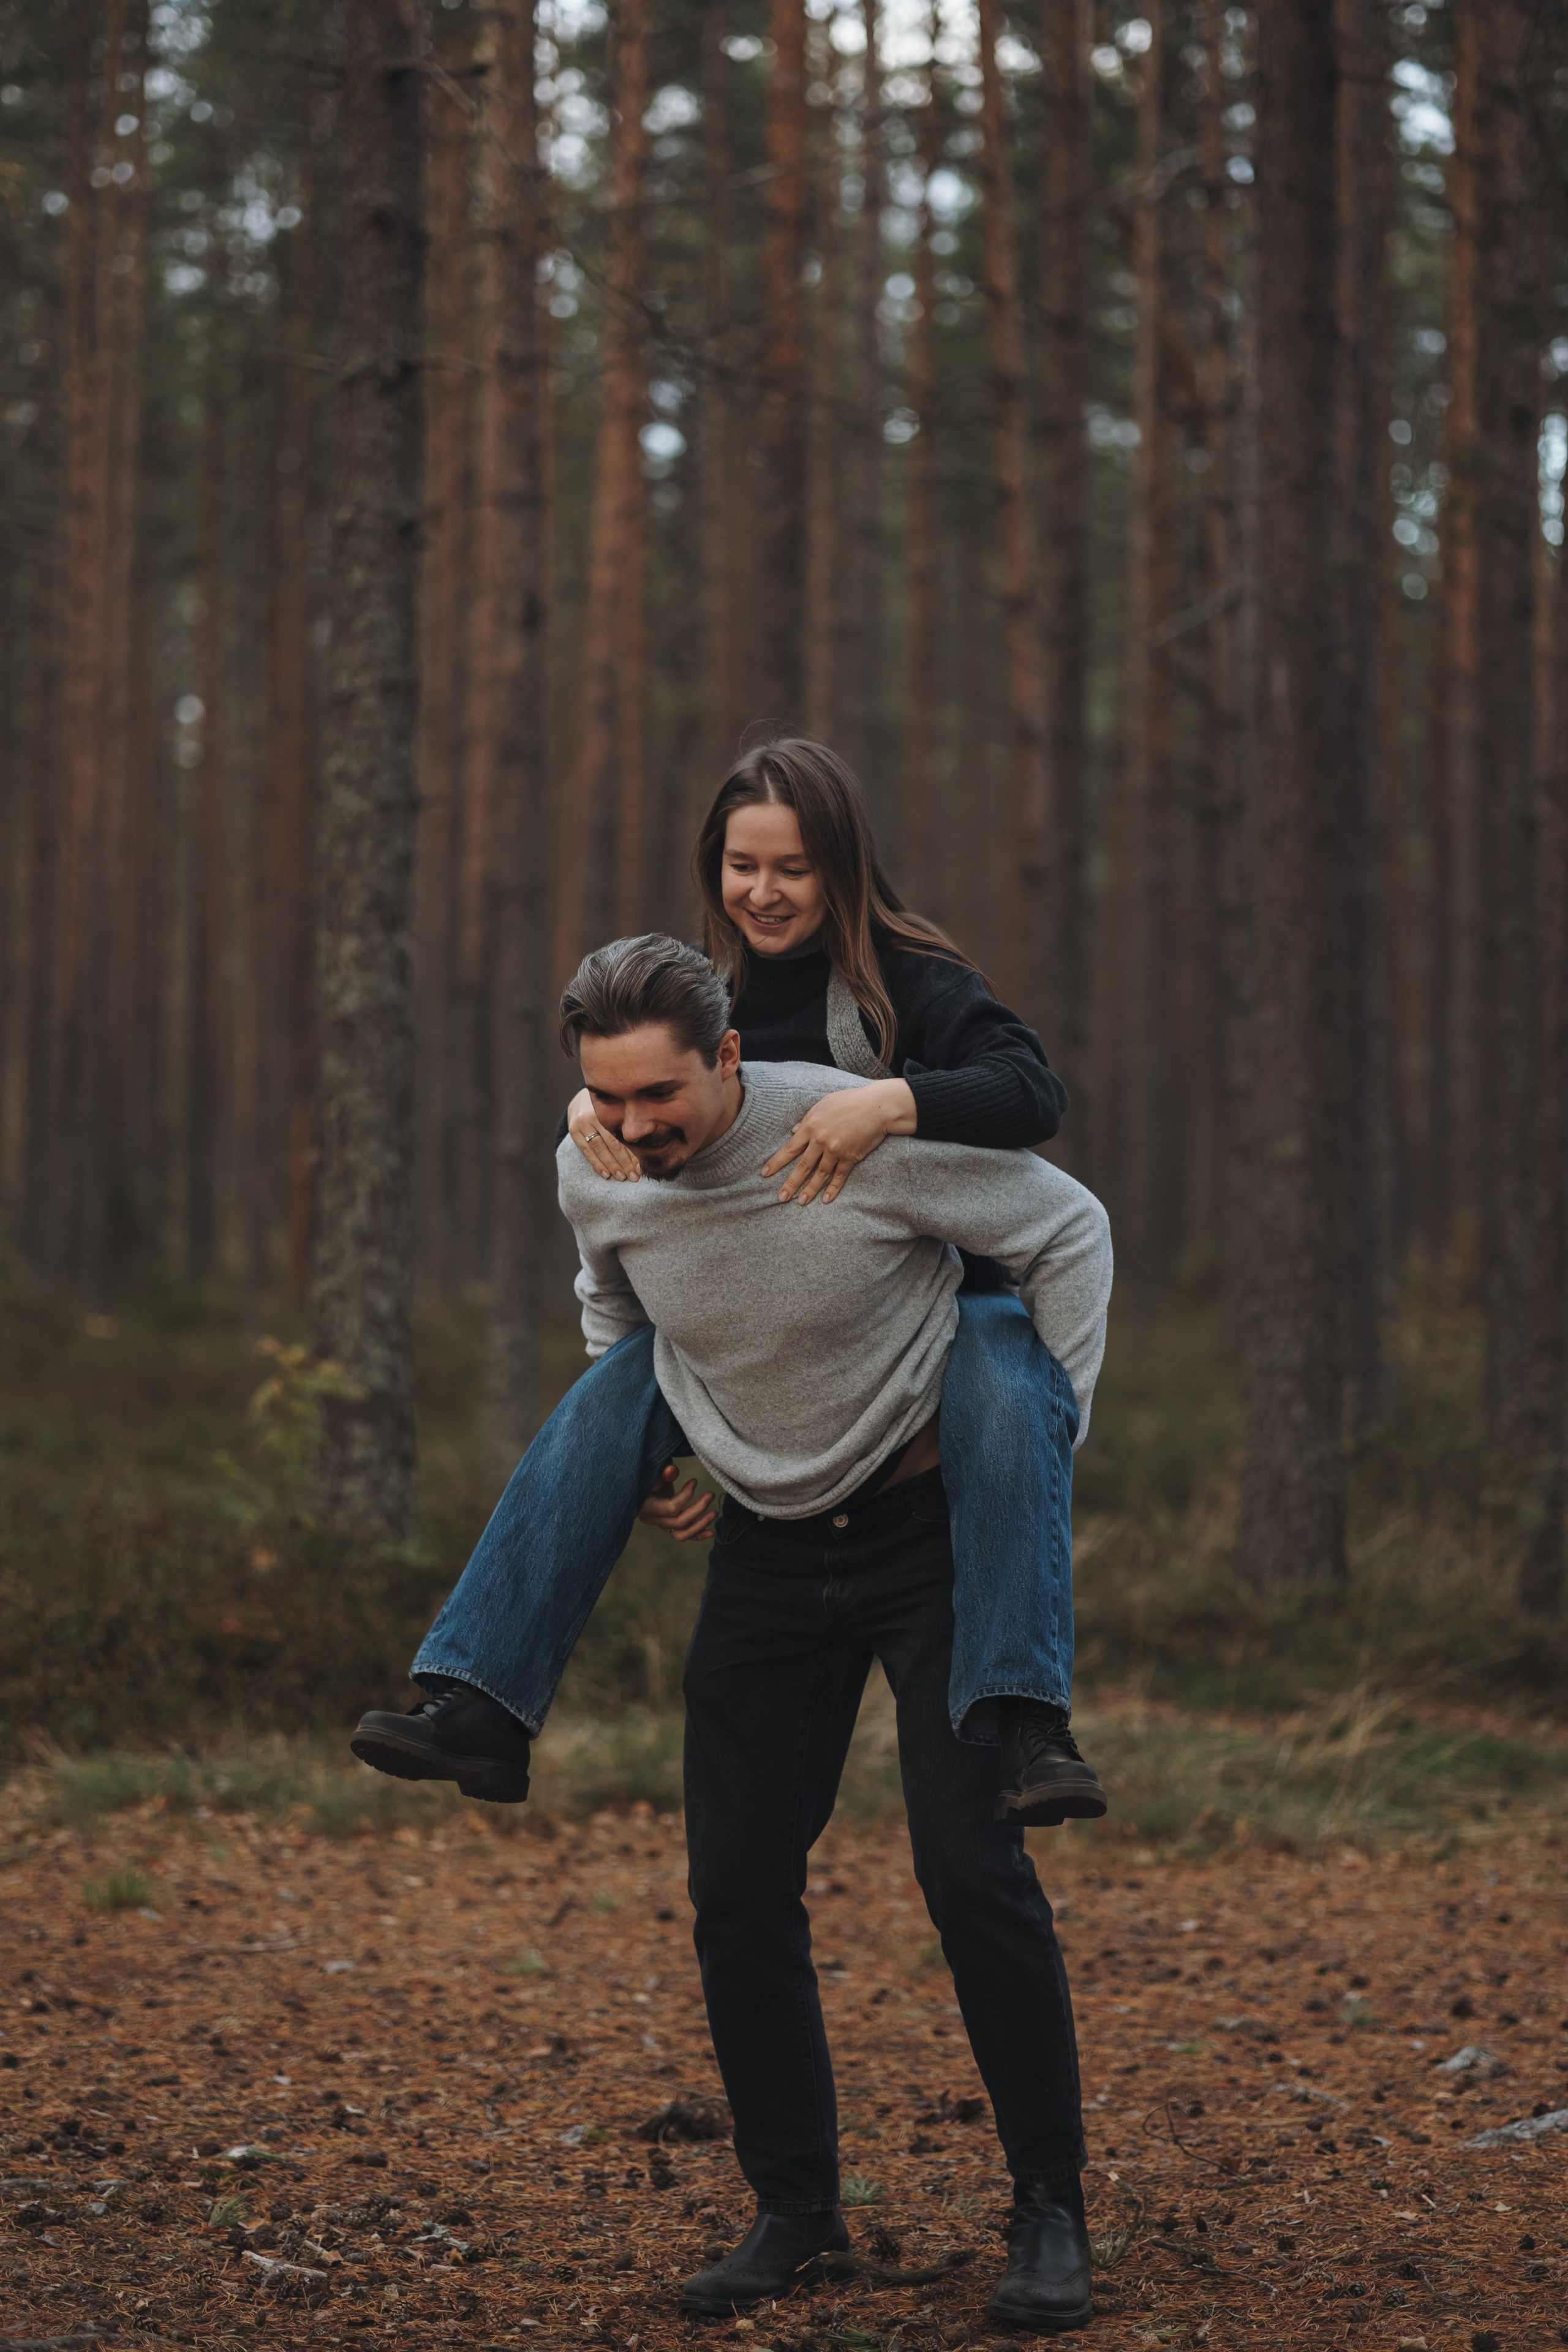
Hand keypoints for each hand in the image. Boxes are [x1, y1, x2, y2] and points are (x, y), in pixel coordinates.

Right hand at [568, 1086, 640, 1180]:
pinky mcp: (574, 1130)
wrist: (582, 1097)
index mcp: (610, 1109)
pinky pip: (586, 1150)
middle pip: (612, 1143)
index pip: (623, 1135)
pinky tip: (606, 1173)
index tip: (642, 1167)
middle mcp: (594, 1115)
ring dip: (611, 1165)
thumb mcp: (619, 1107)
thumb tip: (649, 1146)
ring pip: (599, 1148)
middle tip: (634, 1176)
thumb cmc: (609, 1106)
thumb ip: (630, 1122)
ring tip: (621, 1177)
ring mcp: (582, 1123)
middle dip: (624, 1162)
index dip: (633, 1152)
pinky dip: (597, 1163)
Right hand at [638, 1461, 716, 1540]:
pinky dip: (698, 1535)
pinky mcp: (669, 1528)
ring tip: (714, 1512)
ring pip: (682, 1534)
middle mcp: (653, 1520)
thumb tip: (672, 1470)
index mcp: (647, 1507)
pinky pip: (684, 1535)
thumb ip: (663, 1472)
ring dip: (700, 1525)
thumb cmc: (650, 1477)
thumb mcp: (654, 1473)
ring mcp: (662, 1526)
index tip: (694, 1481)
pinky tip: (711, 1532)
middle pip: (679, 1522)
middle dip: (698, 1509)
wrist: (644, 1486)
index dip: (686, 1495)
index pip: (671, 1507)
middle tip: (711, 1494)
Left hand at [760, 1078, 916, 1204]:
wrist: (878, 1107)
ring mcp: (836, 1150)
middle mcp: (821, 1140)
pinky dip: (833, 1188)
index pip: (789, 1148)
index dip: (777, 1162)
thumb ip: (807, 1118)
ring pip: (819, 1174)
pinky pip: (839, 1176)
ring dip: (810, 1190)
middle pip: (802, 1166)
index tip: (765, 1173)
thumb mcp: (824, 1104)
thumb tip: (793, 1131)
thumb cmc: (850, 1101)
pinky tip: (826, 1199)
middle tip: (780, 1197)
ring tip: (801, 1202)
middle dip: (790, 1183)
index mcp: (811, 1126)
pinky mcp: (851, 1157)